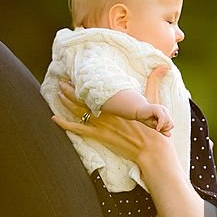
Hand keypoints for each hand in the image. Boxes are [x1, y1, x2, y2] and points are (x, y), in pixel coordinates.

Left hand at [53, 66, 171, 160]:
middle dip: (72, 88)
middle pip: (84, 97)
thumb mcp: (154, 102)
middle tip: (63, 80)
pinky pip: (77, 129)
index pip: (96, 88)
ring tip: (59, 92)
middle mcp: (106, 110)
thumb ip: (154, 82)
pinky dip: (64, 124)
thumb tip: (163, 67)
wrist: (151, 150)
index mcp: (117, 102)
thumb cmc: (153, 128)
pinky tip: (54, 118)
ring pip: (78, 109)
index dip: (85, 81)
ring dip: (66, 100)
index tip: (77, 74)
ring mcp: (100, 124)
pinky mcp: (98, 136)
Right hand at [135, 103, 173, 135]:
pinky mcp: (158, 108)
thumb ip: (162, 130)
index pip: (171, 124)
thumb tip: (170, 135)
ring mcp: (162, 109)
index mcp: (166, 114)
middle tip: (156, 127)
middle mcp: (165, 111)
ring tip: (154, 124)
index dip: (166, 129)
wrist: (138, 112)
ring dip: (161, 126)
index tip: (158, 129)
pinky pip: (162, 118)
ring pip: (168, 120)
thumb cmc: (146, 119)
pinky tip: (156, 128)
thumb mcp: (155, 126)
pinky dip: (160, 124)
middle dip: (164, 128)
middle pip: (170, 123)